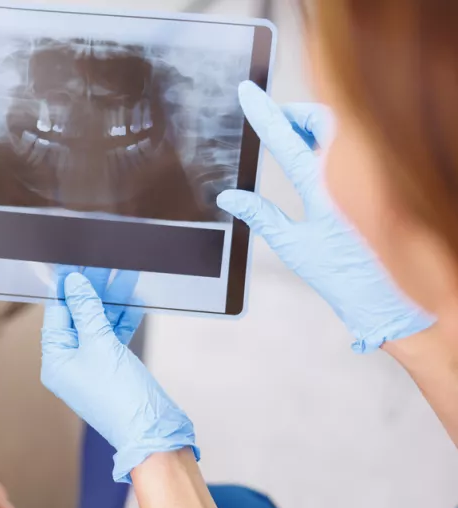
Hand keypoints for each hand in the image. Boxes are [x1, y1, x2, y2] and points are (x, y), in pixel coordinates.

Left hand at [41, 272, 197, 483]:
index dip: (67, 287)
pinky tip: (135, 299)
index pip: (57, 314)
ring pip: (99, 323)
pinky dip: (124, 318)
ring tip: (127, 274)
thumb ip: (87, 310)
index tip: (74, 263)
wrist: (152, 432)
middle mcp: (70, 363)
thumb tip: (75, 284)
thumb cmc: (120, 397)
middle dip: (94, 290)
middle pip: (79, 316)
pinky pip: (114, 336)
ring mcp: (92, 366)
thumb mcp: (100, 344)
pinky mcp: (113, 368)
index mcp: (55, 360)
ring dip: (113, 300)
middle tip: (105, 264)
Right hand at [217, 81, 433, 352]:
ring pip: (344, 129)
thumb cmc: (346, 279)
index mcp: (324, 189)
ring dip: (317, 125)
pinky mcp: (384, 182)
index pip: (286, 139)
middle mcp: (352, 175)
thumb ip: (261, 216)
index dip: (263, 112)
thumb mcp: (294, 247)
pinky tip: (323, 155)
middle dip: (297, 113)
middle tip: (275, 119)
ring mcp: (372, 176)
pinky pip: (359, 146)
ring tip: (295, 136)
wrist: (395, 301)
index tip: (247, 91)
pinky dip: (336, 142)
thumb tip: (229, 196)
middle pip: (323, 120)